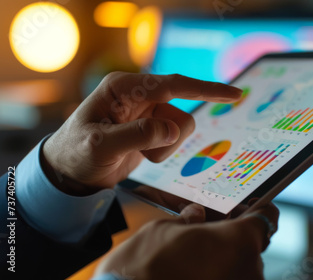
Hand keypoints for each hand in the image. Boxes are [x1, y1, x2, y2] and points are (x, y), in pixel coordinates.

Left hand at [41, 72, 240, 194]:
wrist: (70, 172)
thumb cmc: (77, 154)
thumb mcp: (101, 146)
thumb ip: (136, 135)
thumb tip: (170, 129)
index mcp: (125, 88)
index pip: (173, 85)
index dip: (206, 89)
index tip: (235, 94)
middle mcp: (139, 95)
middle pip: (181, 112)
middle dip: (170, 139)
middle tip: (149, 154)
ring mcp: (147, 111)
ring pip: (182, 127)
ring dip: (165, 148)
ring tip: (140, 155)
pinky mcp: (152, 126)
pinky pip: (175, 138)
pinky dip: (163, 152)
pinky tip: (140, 155)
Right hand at [95, 203, 278, 279]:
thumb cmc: (145, 268)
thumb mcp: (165, 230)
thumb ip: (189, 219)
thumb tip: (195, 215)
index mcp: (239, 241)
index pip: (266, 217)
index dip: (259, 209)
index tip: (252, 207)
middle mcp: (249, 268)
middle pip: (252, 244)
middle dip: (234, 236)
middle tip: (212, 228)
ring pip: (241, 267)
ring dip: (224, 258)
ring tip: (197, 254)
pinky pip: (230, 279)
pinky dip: (217, 274)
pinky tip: (195, 270)